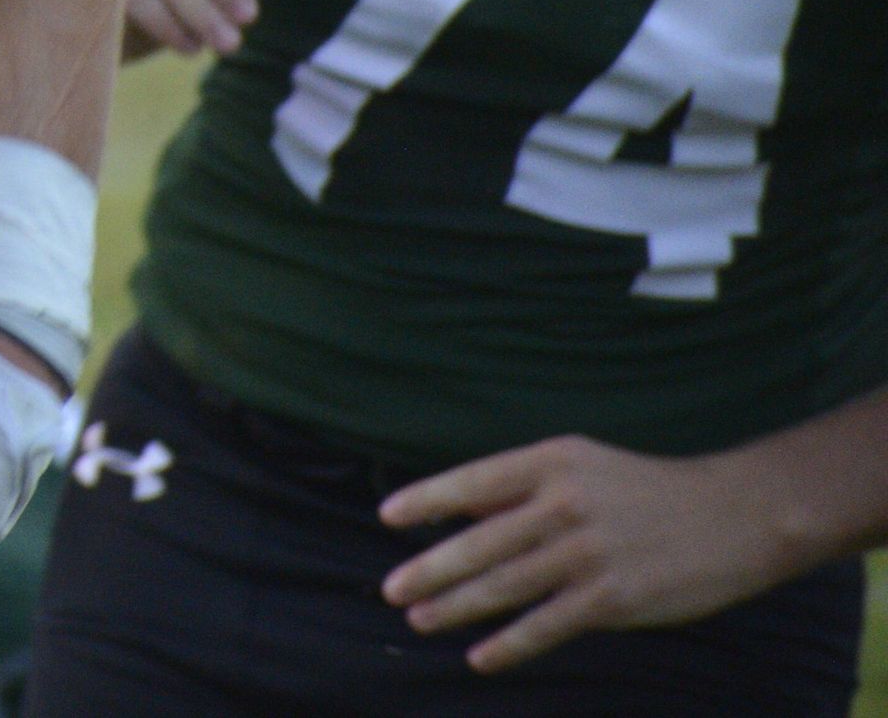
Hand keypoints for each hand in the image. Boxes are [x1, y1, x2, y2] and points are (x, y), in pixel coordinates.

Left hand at [380, 436, 793, 672]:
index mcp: (552, 463)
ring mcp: (587, 552)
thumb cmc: (647, 491)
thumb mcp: (582, 467)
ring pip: (505, 585)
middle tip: (391, 589)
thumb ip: (522, 490)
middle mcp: (564, 504)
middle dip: (430, 569)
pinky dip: (509, 644)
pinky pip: (546, 626)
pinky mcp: (613, 597)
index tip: (388, 518)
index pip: (473, 481)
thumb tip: (460, 511)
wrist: (733, 518)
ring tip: (419, 620)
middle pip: (480, 542)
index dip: (426, 500)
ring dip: (456, 606)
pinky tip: (480, 656)